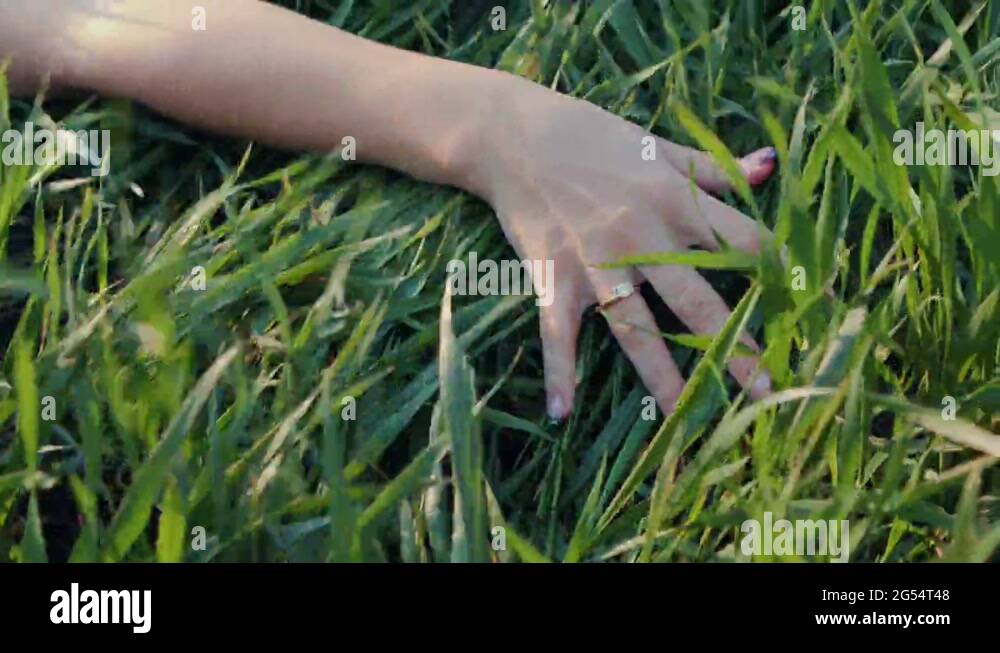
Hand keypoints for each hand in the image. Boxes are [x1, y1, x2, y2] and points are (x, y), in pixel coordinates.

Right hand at [469, 75, 776, 419]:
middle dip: (733, 347)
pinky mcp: (552, 276)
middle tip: (766, 393)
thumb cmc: (593, 138)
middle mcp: (641, 236)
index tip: (806, 309)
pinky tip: (560, 412)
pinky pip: (557, 331)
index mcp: (674, 201)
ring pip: (634, 328)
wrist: (515, 135)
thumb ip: (712, 169)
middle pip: (696, 301)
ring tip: (684, 420)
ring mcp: (595, 262)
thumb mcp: (658, 147)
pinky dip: (559, 371)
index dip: (778, 274)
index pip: (742, 243)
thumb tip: (771, 166)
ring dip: (661, 376)